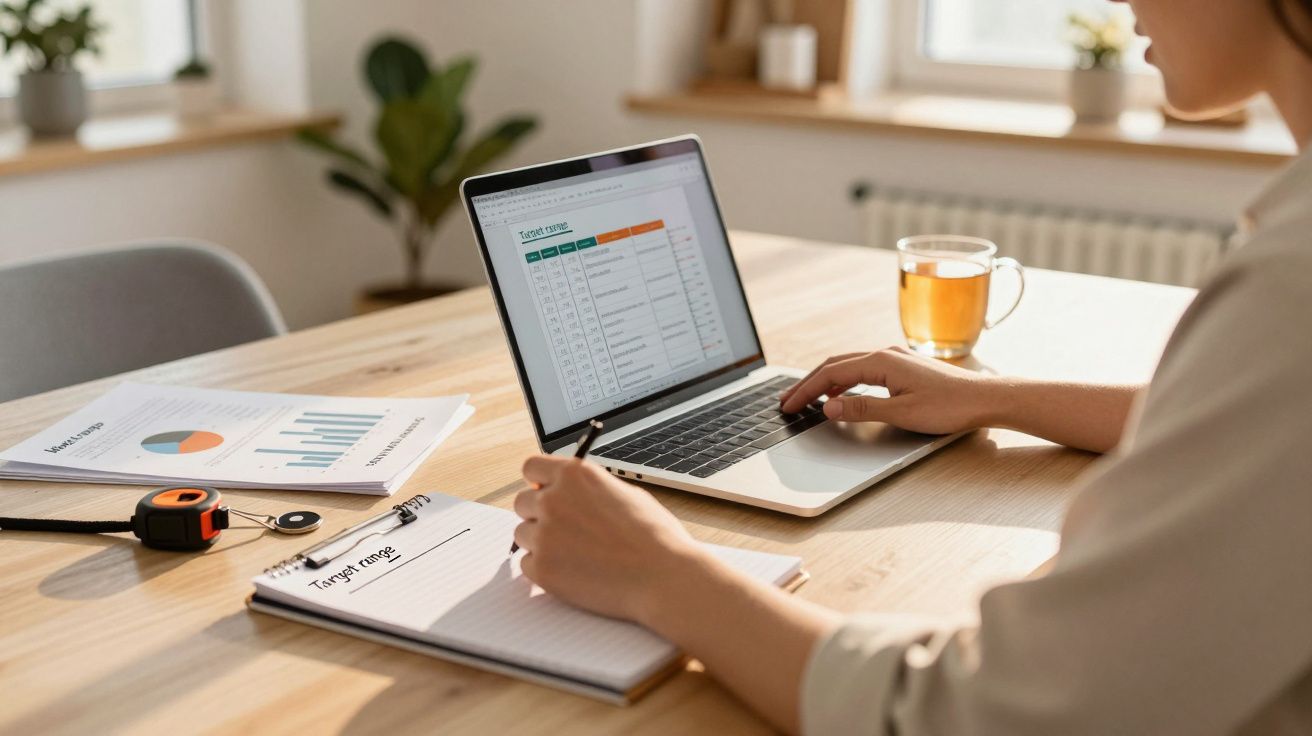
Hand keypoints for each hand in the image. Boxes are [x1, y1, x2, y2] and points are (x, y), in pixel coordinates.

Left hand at [513, 456, 705, 623]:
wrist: (663, 577)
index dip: (539, 481)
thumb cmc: (653, 536)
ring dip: (541, 541)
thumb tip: (568, 492)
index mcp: (574, 475)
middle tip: (564, 529)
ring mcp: (544, 535)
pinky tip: (572, 570)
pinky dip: (544, 568)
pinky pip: (527, 564)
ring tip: (575, 553)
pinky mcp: (542, 569)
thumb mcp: (624, 493)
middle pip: (522, 501)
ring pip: (523, 534)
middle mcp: (553, 500)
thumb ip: (588, 490)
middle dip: (539, 513)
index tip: (545, 491)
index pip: (531, 467)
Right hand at [779, 346, 998, 434]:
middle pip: (834, 365)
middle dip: (808, 383)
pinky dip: (844, 381)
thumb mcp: (902, 413)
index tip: (787, 405)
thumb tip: (829, 407)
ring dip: (825, 381)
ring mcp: (895, 359)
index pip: (831, 374)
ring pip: (848, 366)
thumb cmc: (950, 407)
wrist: (986, 398)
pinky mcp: (904, 368)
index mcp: (881, 362)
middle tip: (787, 400)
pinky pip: (863, 370)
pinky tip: (842, 395)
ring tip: (807, 397)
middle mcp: (885, 354)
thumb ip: (862, 409)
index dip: (805, 391)